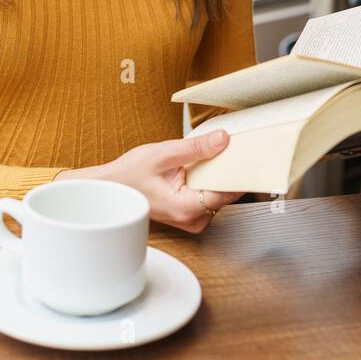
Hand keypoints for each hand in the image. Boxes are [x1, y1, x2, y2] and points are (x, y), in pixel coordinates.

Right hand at [54, 129, 242, 232]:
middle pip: (226, 193)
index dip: (239, 171)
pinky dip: (207, 180)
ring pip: (218, 194)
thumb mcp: (163, 154)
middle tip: (225, 146)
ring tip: (204, 156)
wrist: (112, 187)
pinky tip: (198, 167)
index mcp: (187, 208)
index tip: (248, 154)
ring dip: (216, 174)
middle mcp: (193, 220)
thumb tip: (223, 140)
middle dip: (227, 169)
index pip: (228, 192)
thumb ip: (196, 148)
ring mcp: (192, 219)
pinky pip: (209, 196)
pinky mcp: (190, 214)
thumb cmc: (130, 175)